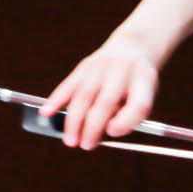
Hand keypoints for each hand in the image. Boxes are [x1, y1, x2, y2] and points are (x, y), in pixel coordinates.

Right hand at [39, 34, 160, 149]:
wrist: (133, 45)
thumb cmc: (138, 81)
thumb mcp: (146, 94)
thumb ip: (131, 114)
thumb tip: (104, 131)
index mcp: (144, 79)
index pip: (138, 103)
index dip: (125, 122)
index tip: (112, 133)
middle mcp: (123, 69)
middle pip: (107, 101)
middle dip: (93, 127)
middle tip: (86, 146)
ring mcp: (103, 65)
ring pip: (84, 95)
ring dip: (74, 120)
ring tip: (70, 140)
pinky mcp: (86, 65)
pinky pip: (69, 84)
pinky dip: (56, 99)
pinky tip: (46, 112)